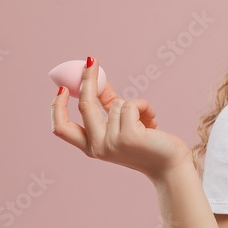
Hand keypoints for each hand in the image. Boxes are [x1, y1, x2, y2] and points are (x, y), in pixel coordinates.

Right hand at [51, 56, 191, 180]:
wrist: (171, 166)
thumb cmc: (149, 145)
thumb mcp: (124, 125)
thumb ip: (109, 106)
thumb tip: (97, 81)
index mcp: (92, 148)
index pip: (62, 129)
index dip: (57, 107)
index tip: (62, 88)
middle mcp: (98, 148)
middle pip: (84, 106)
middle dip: (86, 80)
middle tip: (91, 61)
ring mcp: (112, 142)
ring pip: (116, 104)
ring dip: (134, 106)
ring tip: (147, 121)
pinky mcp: (129, 136)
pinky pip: (131, 104)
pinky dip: (144, 106)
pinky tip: (153, 121)